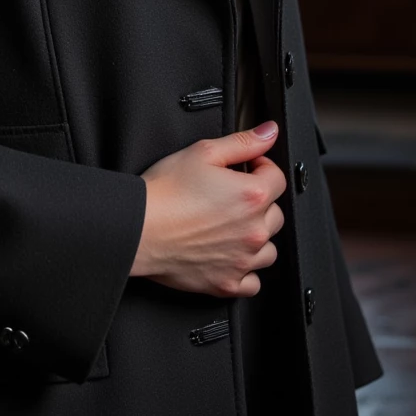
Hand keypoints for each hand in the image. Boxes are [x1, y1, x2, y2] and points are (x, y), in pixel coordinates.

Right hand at [129, 122, 286, 296]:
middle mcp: (253, 230)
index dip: (261, 167)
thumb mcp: (203, 152)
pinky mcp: (227, 284)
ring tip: (230, 226)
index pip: (277, 178)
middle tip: (230, 196)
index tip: (246, 169)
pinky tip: (229, 255)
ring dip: (256, 236)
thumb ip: (243, 142)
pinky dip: (246, 270)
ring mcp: (242, 260)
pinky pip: (254, 282)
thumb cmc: (165, 192)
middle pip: (275, 214)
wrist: (138, 227)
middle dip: (259, 202)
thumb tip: (270, 132)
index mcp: (252, 196)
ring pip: (268, 248)